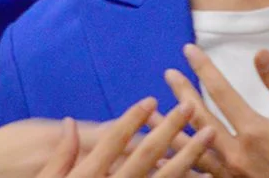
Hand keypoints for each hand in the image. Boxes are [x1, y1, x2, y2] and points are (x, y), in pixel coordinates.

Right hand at [38, 97, 217, 177]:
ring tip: (207, 136)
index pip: (113, 142)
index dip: (133, 120)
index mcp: (87, 175)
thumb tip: (70, 123)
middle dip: (169, 130)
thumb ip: (60, 155)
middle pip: (144, 156)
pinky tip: (203, 173)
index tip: (151, 99)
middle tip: (190, 107)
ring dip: (188, 156)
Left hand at [163, 45, 268, 177]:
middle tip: (169, 74)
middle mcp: (236, 155)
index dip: (203, 68)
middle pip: (200, 118)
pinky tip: (163, 158)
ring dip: (169, 131)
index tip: (189, 50)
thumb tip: (259, 54)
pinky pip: (197, 175)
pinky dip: (179, 165)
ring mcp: (231, 176)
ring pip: (190, 151)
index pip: (221, 92)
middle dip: (182, 93)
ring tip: (150, 114)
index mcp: (254, 133)